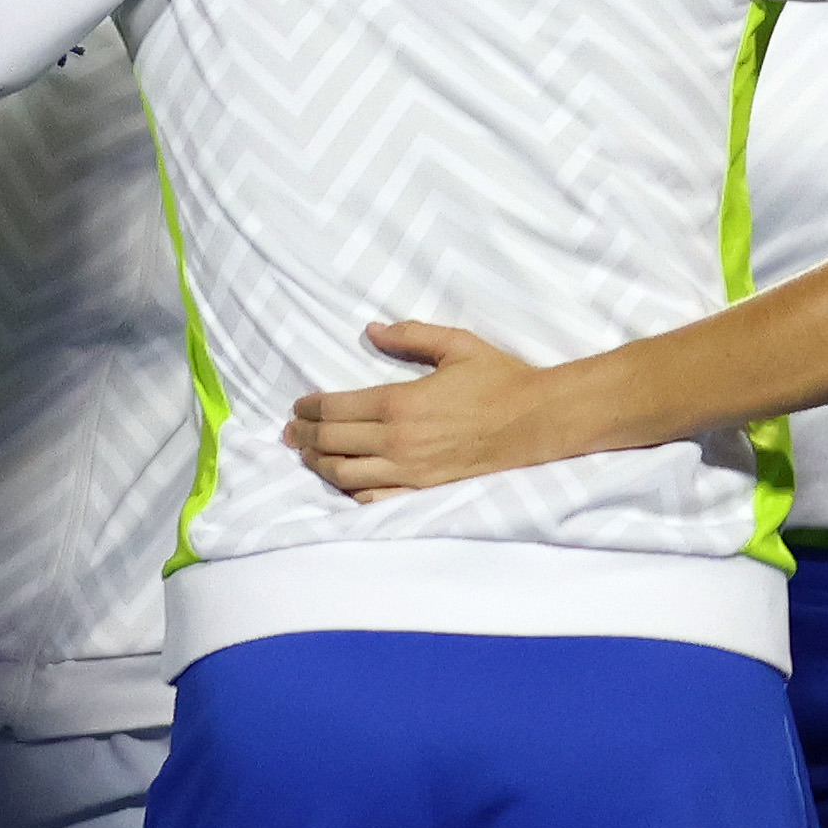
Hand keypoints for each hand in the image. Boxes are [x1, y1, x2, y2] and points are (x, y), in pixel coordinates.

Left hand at [282, 321, 564, 500]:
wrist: (536, 421)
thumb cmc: (499, 379)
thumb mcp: (456, 344)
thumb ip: (410, 336)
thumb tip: (371, 330)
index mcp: (400, 402)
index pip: (336, 408)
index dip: (309, 408)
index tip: (297, 405)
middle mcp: (398, 441)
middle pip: (332, 443)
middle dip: (304, 436)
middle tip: (290, 432)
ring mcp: (409, 470)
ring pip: (345, 474)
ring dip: (318, 465)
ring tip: (306, 456)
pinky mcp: (424, 489)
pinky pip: (375, 498)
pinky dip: (350, 491)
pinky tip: (342, 482)